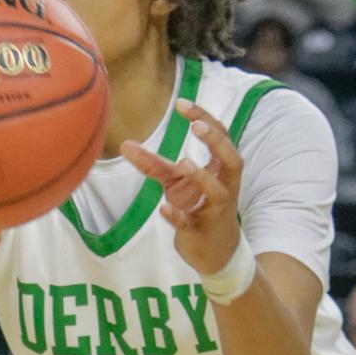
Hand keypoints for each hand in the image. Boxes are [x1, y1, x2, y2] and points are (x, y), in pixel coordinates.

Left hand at [122, 100, 242, 278]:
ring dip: (201, 177)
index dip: (204, 118)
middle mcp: (225, 186)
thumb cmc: (197, 207)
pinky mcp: (201, 232)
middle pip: (231, 159)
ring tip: (183, 162)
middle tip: (197, 127)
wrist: (213, 251)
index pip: (221, 136)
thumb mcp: (174, 182)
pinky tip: (164, 208)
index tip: (181, 104)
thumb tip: (124, 145)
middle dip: (217, 142)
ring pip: (217, 191)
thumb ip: (152, 164)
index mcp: (222, 169)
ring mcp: (215, 210)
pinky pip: (191, 223)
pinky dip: (178, 216)